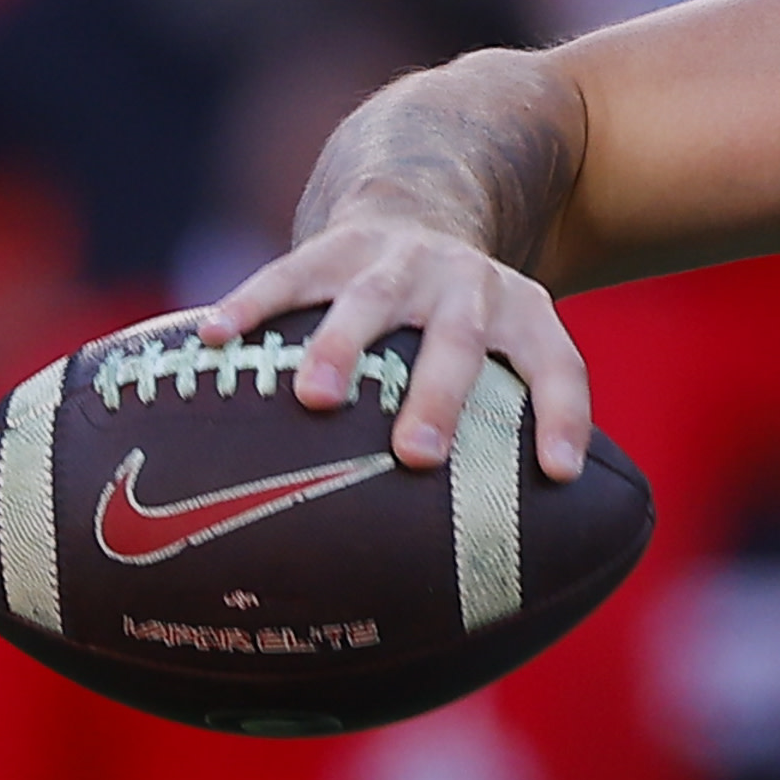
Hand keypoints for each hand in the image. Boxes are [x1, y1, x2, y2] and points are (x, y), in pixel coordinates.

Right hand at [200, 210, 590, 482]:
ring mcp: (401, 261)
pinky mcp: (336, 248)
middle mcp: (469, 285)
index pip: (559, 367)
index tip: (560, 474)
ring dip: (344, 347)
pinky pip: (289, 275)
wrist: (425, 208)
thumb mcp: (507, 351)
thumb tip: (504, 570)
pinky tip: (214, 337)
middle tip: (415, 455)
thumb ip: (504, 434)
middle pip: (460, 338)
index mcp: (523, 315)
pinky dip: (251, 305)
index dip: (565, 417)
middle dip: (438, 395)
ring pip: (372, 299)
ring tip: (314, 397)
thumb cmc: (464, 325)